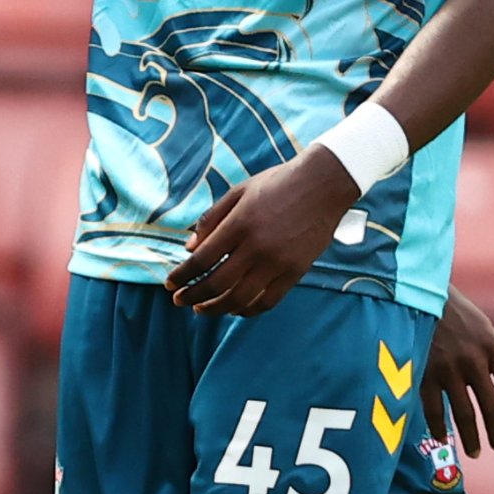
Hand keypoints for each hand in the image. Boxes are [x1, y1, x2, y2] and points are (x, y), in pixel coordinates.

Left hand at [167, 151, 361, 315]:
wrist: (323, 185)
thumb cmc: (277, 183)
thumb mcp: (239, 191)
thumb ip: (211, 219)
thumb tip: (188, 248)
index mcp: (239, 223)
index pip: (202, 259)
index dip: (182, 276)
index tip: (170, 284)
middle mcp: (257, 247)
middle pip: (217, 283)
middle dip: (192, 296)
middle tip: (179, 301)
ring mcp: (278, 262)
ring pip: (240, 298)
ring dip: (216, 308)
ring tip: (202, 309)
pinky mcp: (296, 272)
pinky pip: (268, 301)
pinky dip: (248, 310)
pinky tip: (235, 309)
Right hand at [424, 290, 493, 449]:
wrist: (417, 292)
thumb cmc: (453, 311)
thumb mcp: (484, 328)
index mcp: (493, 347)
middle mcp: (474, 360)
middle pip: (492, 407)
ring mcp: (447, 368)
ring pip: (464, 414)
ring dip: (472, 437)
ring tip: (476, 451)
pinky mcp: (423, 372)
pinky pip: (433, 408)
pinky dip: (439, 426)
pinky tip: (444, 437)